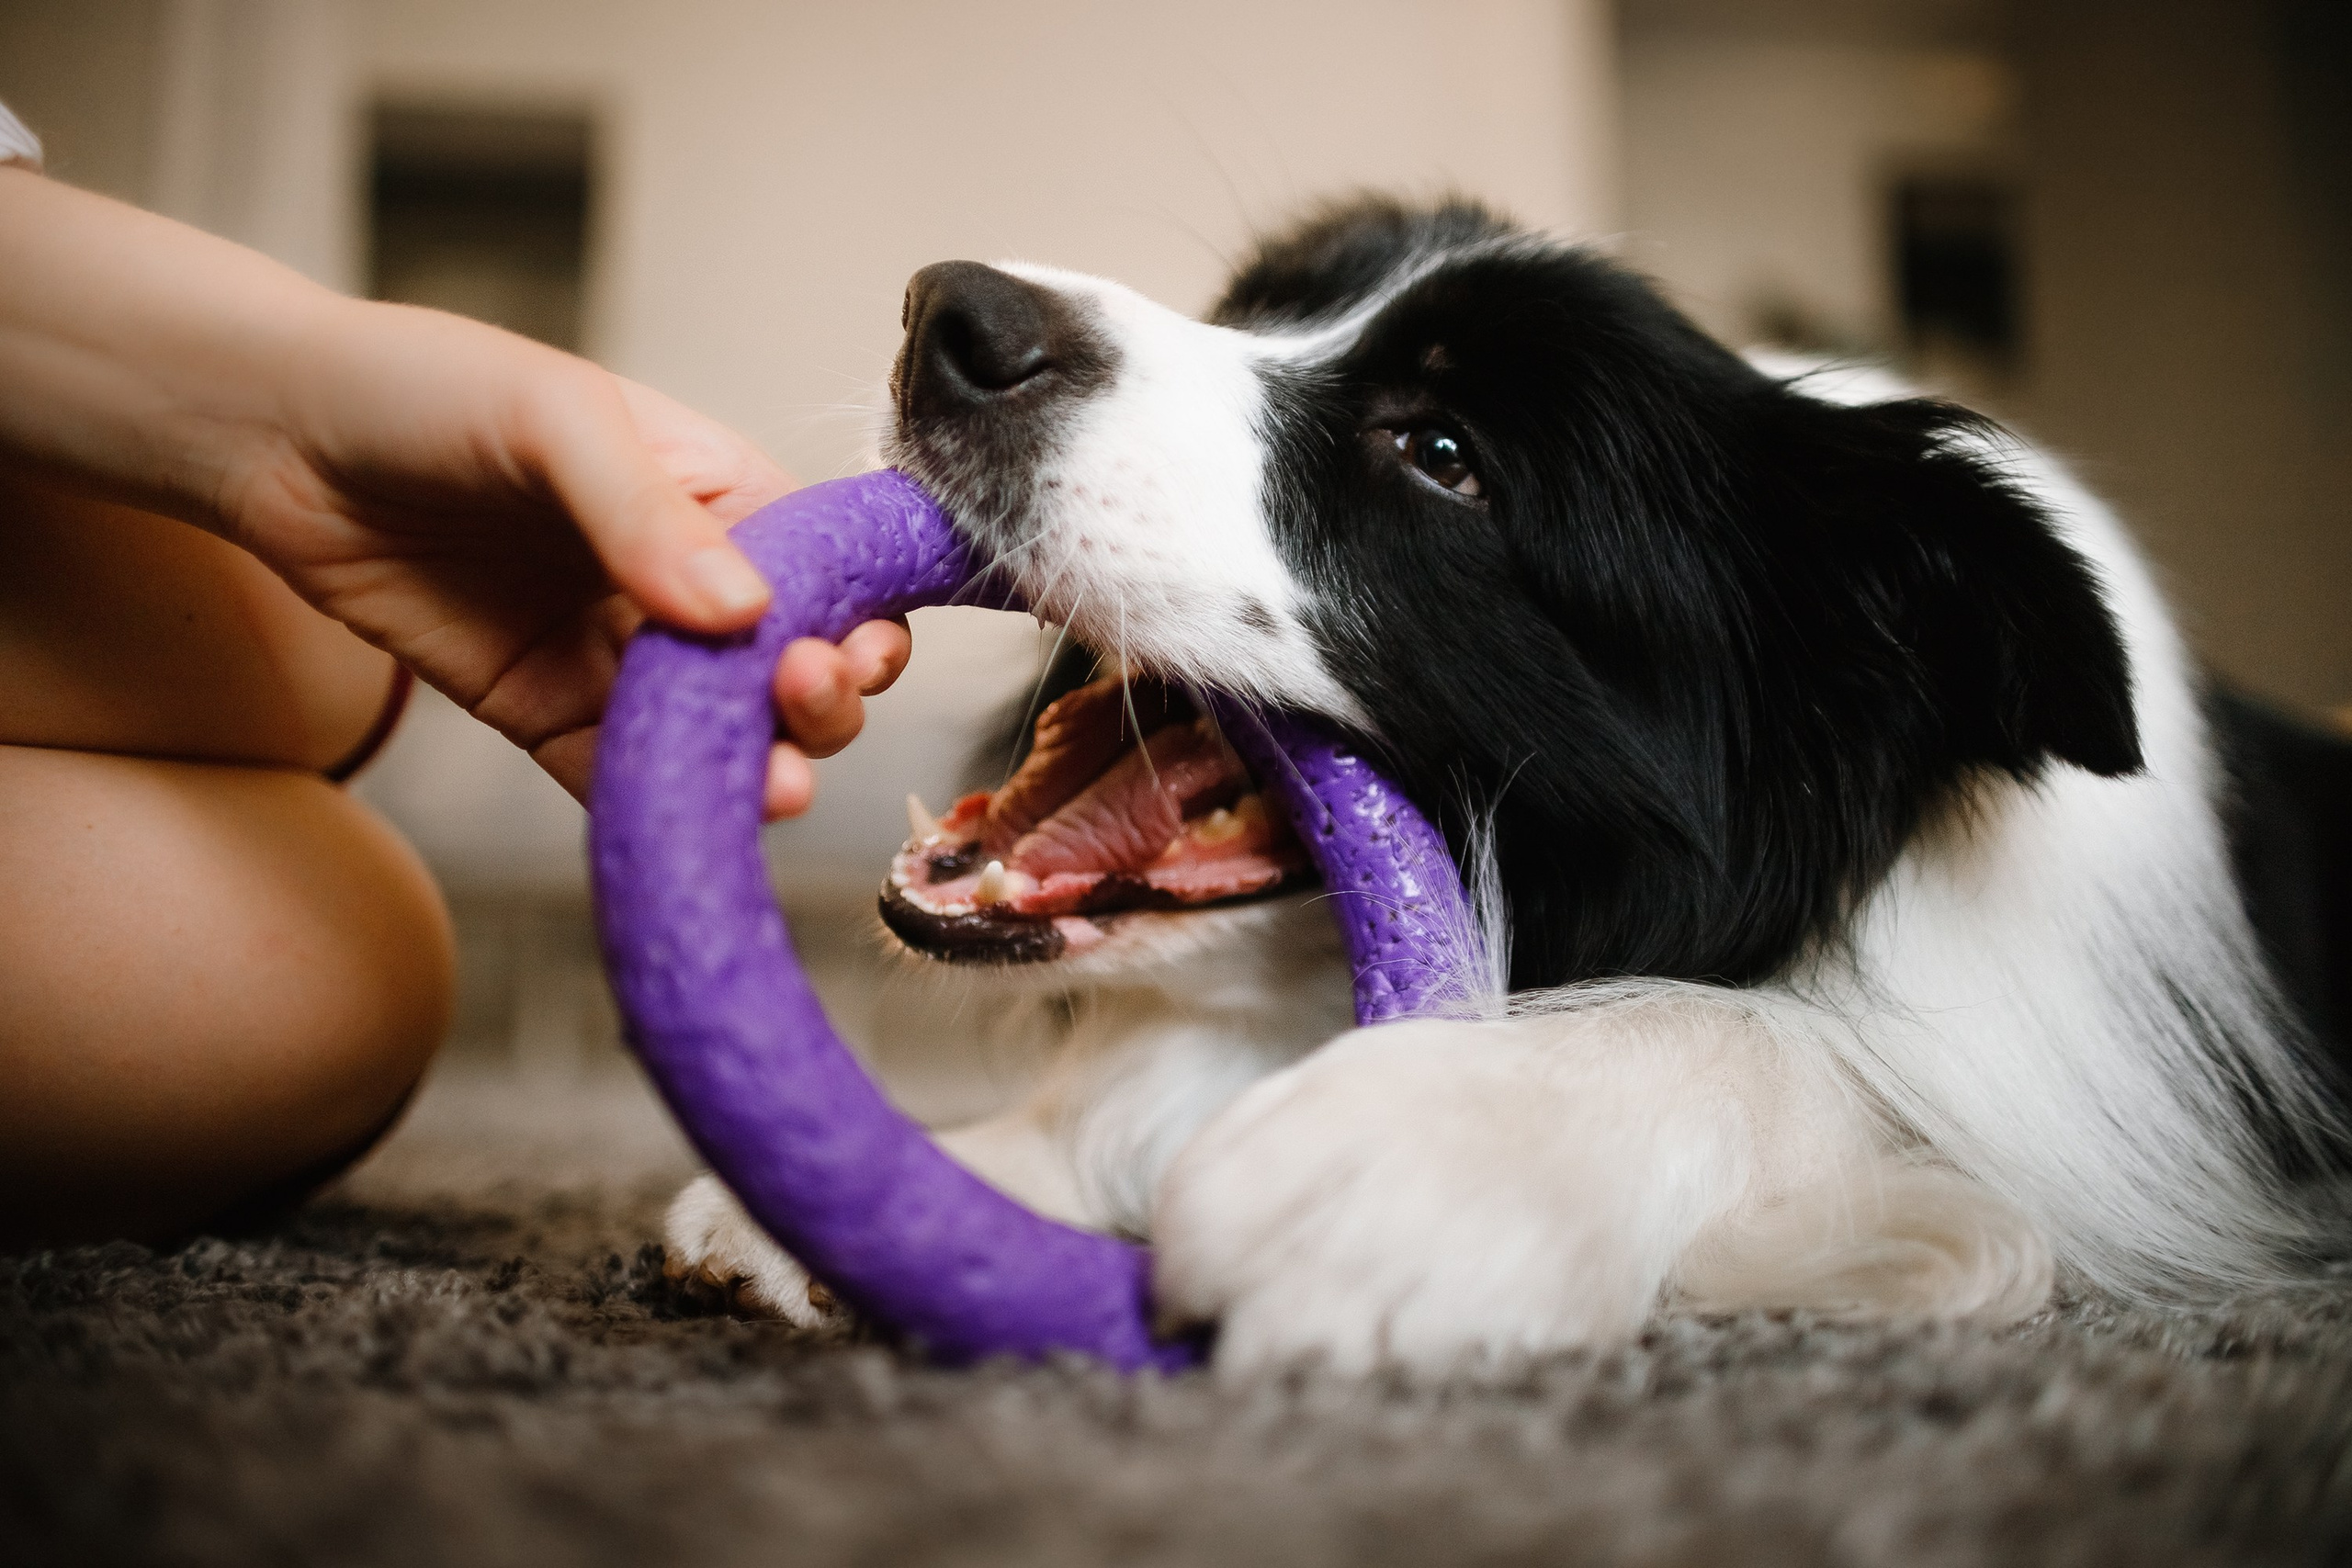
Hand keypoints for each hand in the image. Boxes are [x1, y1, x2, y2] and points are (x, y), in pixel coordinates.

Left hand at [0, 168, 907, 814]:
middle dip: (819, 695)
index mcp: (716, 493)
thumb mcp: (553, 417)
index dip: (862, 612)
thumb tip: (746, 612)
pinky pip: (620, 776)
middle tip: (798, 694)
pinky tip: (688, 818)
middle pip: (791, 663)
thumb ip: (649, 514)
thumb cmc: (420, 387)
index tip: (861, 645)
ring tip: (770, 784)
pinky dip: (661, 806)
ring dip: (759, 766)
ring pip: (719, 734)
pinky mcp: (547, 713)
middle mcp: (680, 580)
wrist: (270, 438)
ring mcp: (616, 653)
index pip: (828, 565)